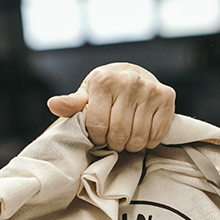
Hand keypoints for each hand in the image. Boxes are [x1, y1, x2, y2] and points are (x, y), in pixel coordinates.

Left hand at [47, 63, 176, 151]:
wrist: (133, 74)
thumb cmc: (106, 90)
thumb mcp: (87, 94)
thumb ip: (71, 104)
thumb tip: (53, 105)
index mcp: (104, 80)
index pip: (98, 126)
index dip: (97, 138)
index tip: (98, 136)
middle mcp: (128, 81)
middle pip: (119, 133)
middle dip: (114, 143)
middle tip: (114, 139)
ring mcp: (149, 89)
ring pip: (138, 137)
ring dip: (131, 145)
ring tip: (126, 137)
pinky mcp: (167, 96)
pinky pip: (156, 134)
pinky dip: (148, 141)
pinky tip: (142, 132)